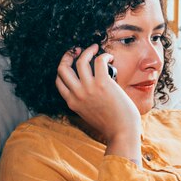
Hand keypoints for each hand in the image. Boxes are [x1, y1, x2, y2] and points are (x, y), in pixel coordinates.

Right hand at [55, 45, 141, 161]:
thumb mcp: (89, 114)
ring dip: (88, 50)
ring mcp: (89, 88)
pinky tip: (110, 58)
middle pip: (63, 68)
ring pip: (80, 60)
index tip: (71, 62)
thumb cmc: (111, 124)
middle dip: (68, 55)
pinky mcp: (103, 84)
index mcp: (72, 103)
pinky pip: (99, 61)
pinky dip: (104, 56)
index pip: (59, 81)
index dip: (63, 68)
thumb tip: (91, 87)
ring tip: (95, 48)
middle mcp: (77, 94)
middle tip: (78, 50)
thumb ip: (85, 102)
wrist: (122, 132)